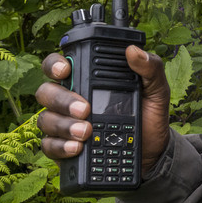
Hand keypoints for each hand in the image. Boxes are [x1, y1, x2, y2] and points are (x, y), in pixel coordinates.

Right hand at [36, 47, 170, 173]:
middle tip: (84, 109)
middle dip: (61, 99)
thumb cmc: (149, 115)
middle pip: (46, 92)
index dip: (54, 64)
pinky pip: (49, 145)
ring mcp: (63, 123)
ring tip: (86, 131)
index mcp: (86, 80)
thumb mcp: (156, 90)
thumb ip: (150, 69)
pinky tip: (77, 147)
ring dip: (63, 124)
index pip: (58, 65)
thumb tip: (134, 51)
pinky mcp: (62, 147)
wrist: (153, 151)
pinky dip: (61, 146)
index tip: (65, 70)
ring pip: (46, 119)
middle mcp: (68, 99)